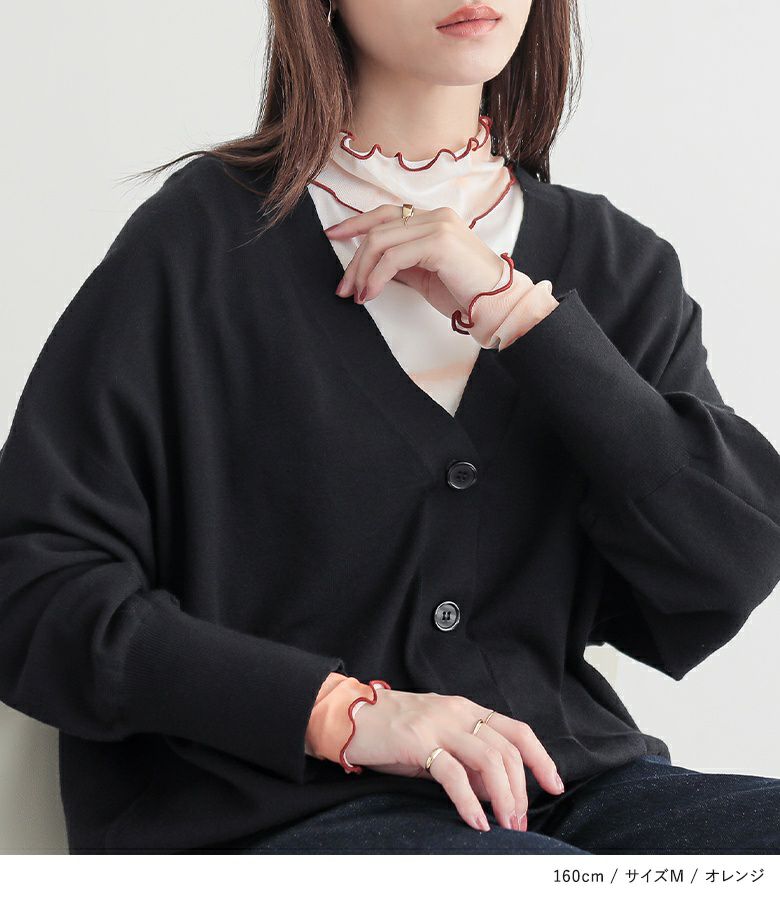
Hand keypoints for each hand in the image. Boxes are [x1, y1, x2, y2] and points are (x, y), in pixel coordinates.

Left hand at [325, 204, 557, 346]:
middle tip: (343, 287)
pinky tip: (371, 293)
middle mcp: (436, 216)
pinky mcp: (438, 243)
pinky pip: (393, 257)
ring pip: (381, 241)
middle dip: (355, 260)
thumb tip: (370, 267)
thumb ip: (401, 265)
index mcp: (434, 219)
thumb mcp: (425, 275)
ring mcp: (438, 226)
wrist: (497, 304)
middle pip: (379, 228)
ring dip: (362, 271)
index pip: (386, 213)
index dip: (356, 222)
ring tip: (357, 295)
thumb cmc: (465, 293)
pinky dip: (376, 277)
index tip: (333, 236)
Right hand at [345, 687, 564, 832]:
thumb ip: (465, 759)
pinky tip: (475, 822)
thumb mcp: (435, 742)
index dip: (541, 758)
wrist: (348, 717)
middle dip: (521, 789)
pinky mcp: (417, 741)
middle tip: (518, 821)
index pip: (516, 731)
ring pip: (489, 759)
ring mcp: (438, 724)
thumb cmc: (390, 732)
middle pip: (508, 749)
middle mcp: (457, 712)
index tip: (553, 785)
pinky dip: (470, 802)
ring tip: (504, 825)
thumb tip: (495, 789)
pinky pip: (454, 774)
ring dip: (503, 797)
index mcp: (465, 710)